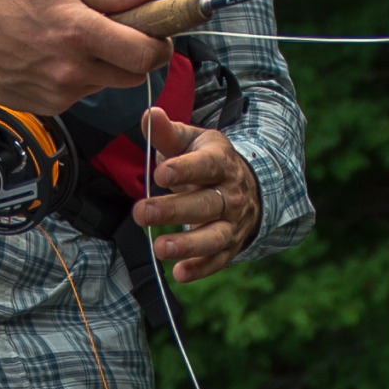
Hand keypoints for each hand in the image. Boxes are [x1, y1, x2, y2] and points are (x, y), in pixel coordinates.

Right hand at [0, 0, 165, 116]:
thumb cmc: (5, 0)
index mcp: (79, 31)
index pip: (144, 54)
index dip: (159, 44)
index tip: (159, 33)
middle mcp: (72, 68)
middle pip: (133, 75)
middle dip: (137, 56)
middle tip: (123, 33)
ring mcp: (60, 92)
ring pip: (107, 84)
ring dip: (105, 65)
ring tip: (75, 40)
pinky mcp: (49, 106)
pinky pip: (82, 93)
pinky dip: (80, 77)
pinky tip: (54, 57)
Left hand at [129, 110, 259, 281]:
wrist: (246, 186)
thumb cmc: (206, 161)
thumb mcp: (191, 142)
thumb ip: (167, 133)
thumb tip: (149, 114)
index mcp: (221, 163)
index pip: (207, 166)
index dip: (186, 169)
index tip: (160, 175)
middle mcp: (232, 195)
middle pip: (206, 204)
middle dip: (174, 210)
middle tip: (142, 212)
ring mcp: (233, 223)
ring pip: (214, 236)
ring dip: (188, 244)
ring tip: (159, 247)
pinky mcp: (230, 246)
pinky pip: (218, 260)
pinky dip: (200, 269)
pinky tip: (179, 273)